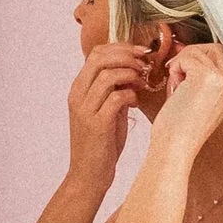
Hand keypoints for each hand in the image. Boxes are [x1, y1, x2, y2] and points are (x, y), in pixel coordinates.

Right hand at [65, 42, 151, 193]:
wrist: (89, 175)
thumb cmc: (101, 144)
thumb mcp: (105, 110)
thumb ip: (114, 90)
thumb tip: (134, 71)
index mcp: (78, 89)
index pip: (96, 53)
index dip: (121, 47)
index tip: (141, 52)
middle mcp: (78, 95)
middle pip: (100, 58)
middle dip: (127, 55)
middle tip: (144, 64)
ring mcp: (85, 109)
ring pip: (108, 75)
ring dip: (131, 75)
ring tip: (142, 83)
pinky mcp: (96, 124)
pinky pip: (116, 97)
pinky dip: (131, 95)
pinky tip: (135, 104)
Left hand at [148, 40, 222, 157]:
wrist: (174, 146)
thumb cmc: (179, 130)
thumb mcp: (197, 103)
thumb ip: (200, 81)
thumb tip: (188, 58)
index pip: (219, 60)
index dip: (198, 62)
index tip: (184, 75)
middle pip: (214, 49)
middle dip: (192, 56)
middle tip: (178, 76)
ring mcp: (221, 80)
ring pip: (199, 51)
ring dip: (181, 64)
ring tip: (177, 87)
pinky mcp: (207, 76)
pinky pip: (187, 56)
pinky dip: (176, 68)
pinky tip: (175, 88)